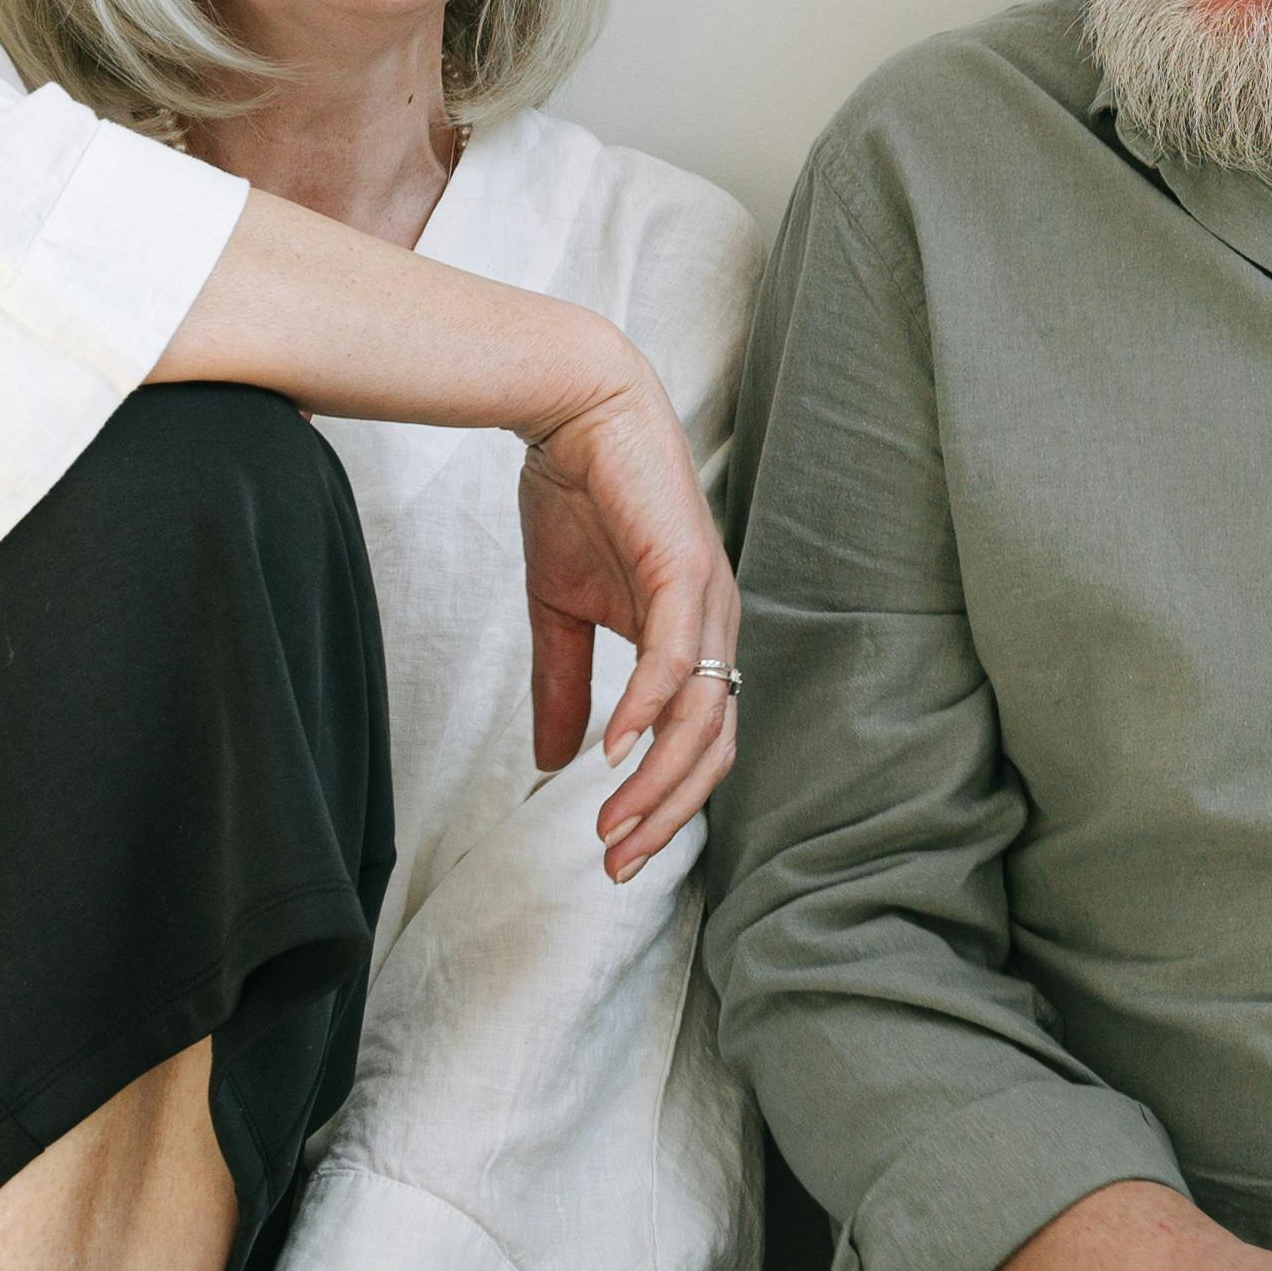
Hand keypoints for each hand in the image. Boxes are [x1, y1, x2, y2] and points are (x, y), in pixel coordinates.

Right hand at [516, 352, 740, 884]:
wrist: (572, 406)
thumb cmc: (575, 496)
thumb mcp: (559, 610)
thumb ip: (566, 686)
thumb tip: (557, 763)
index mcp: (692, 635)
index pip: (698, 744)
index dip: (663, 804)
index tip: (613, 853)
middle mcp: (714, 624)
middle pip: (713, 747)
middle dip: (667, 814)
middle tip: (617, 864)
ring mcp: (706, 597)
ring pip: (701, 715)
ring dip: (657, 781)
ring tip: (612, 824)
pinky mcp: (683, 568)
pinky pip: (675, 657)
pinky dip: (649, 711)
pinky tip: (614, 753)